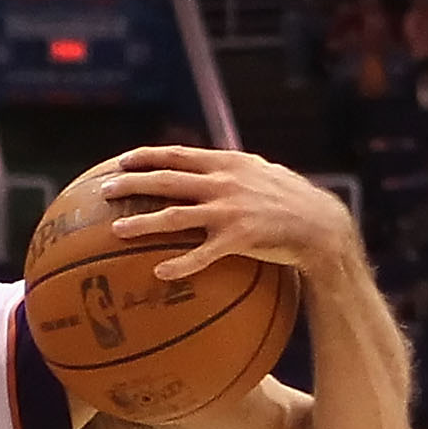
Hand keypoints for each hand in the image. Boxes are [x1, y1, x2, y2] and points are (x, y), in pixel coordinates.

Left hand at [99, 147, 353, 285]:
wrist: (321, 225)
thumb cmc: (292, 199)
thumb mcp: (263, 171)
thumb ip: (234, 167)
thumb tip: (210, 165)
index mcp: (228, 164)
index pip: (179, 155)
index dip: (148, 156)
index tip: (122, 160)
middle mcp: (224, 183)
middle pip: (167, 181)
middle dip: (132, 182)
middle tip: (106, 189)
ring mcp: (229, 211)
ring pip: (176, 216)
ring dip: (143, 223)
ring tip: (116, 230)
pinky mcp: (239, 238)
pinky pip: (202, 255)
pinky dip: (180, 264)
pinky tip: (160, 273)